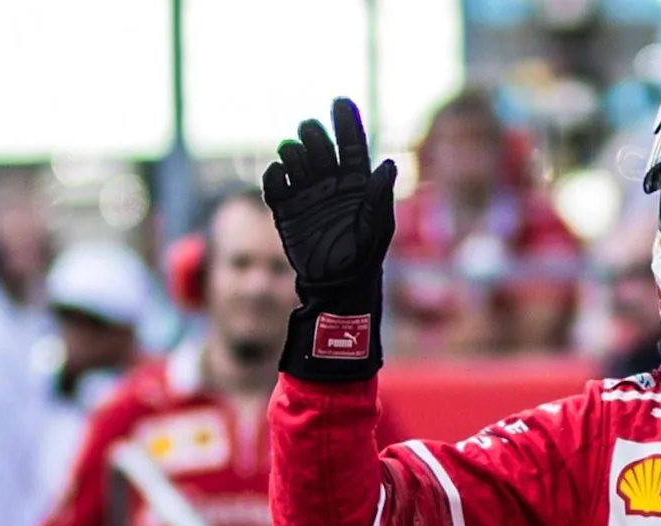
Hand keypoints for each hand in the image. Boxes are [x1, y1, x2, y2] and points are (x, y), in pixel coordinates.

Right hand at [263, 97, 398, 379]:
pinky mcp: (285, 213)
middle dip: (314, 135)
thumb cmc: (364, 261)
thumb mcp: (378, 228)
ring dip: (293, 152)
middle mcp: (331, 185)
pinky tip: (276, 174)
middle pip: (320, 147)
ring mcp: (307, 197)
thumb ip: (380, 195)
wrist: (335, 291)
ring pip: (295, 160)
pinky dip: (272, 176)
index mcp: (357, 184)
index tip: (340, 100)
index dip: (346, 120)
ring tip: (293, 156)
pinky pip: (274, 186)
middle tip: (309, 132)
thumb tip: (388, 164)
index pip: (352, 143)